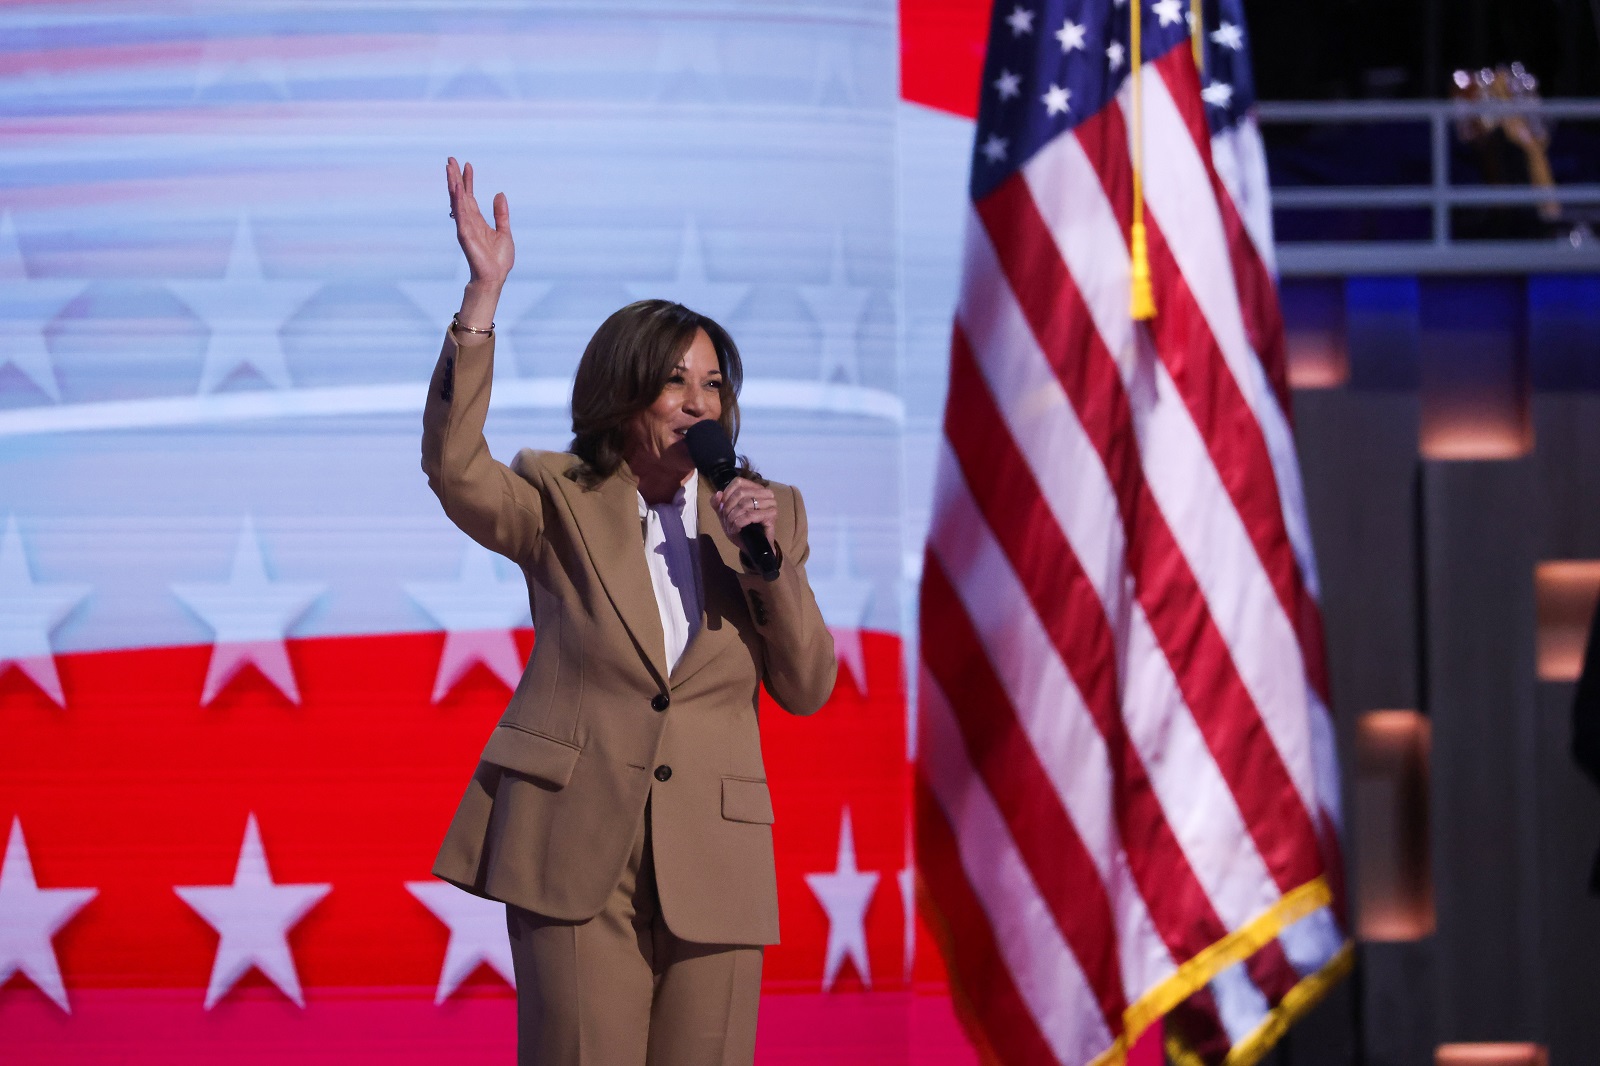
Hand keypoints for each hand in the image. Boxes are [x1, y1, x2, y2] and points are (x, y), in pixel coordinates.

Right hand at [446, 157, 512, 292]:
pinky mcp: (465, 234)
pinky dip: (458, 200)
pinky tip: (457, 187)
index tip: (467, 164)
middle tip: (450, 159)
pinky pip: (460, 214)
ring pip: (457, 200)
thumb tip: (499, 194)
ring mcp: (465, 226)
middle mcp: (468, 221)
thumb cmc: (498, 259)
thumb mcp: (504, 231)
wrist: (495, 277)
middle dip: (455, 177)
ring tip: (449, 167)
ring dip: (453, 184)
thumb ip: (501, 214)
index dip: (468, 180)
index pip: (470, 195)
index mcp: (477, 220)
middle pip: (459, 194)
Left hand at [713, 478, 776, 545]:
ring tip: (730, 527)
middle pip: (741, 492)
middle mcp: (765, 493)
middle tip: (726, 520)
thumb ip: (717, 503)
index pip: (738, 482)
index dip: (727, 494)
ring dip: (733, 517)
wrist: (751, 547)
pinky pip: (750, 516)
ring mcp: (770, 503)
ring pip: (745, 504)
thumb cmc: (740, 528)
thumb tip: (718, 493)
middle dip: (728, 508)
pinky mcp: (772, 515)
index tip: (721, 508)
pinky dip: (739, 523)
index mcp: (755, 488)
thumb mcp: (724, 514)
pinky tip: (736, 530)